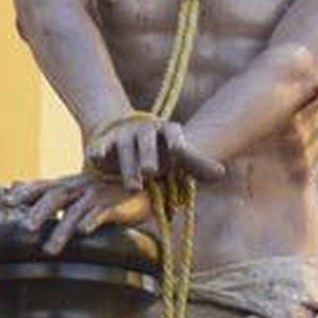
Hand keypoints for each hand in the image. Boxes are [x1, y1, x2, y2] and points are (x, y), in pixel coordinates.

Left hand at [0, 173, 153, 254]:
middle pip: (56, 197)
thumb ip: (55, 198)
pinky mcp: (114, 204)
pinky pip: (102, 213)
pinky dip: (92, 221)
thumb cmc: (103, 193)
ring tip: (51, 250)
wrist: (139, 187)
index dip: (25, 191)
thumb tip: (25, 208)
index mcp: (69, 184)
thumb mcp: (78, 192)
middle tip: (26, 228)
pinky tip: (84, 232)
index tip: (6, 200)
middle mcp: (80, 187)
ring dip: (62, 230)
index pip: (43, 186)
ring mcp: (97, 195)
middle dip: (40, 212)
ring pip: (76, 212)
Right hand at [85, 117, 225, 190]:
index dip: (176, 140)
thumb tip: (221, 173)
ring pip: (124, 147)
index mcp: (167, 131)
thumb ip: (198, 165)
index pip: (173, 131)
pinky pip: (101, 145)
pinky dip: (99, 151)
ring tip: (134, 187)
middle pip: (146, 140)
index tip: (178, 150)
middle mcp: (145, 129)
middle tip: (151, 172)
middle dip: (148, 155)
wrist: (130, 138)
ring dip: (128, 166)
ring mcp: (123, 134)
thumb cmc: (163, 153)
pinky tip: (96, 159)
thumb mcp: (180, 158)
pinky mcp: (104, 142)